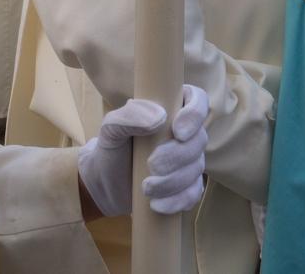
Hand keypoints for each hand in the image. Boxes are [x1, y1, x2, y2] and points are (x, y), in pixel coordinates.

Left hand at [78, 84, 208, 218]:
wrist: (105, 182)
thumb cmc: (112, 148)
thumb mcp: (111, 128)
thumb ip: (129, 116)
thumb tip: (160, 117)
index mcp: (172, 109)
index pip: (198, 101)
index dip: (195, 114)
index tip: (177, 131)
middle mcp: (186, 134)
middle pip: (199, 140)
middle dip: (177, 156)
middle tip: (152, 165)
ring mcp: (189, 161)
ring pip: (197, 169)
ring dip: (173, 181)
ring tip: (146, 188)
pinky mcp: (187, 187)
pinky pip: (194, 194)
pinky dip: (176, 200)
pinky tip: (156, 204)